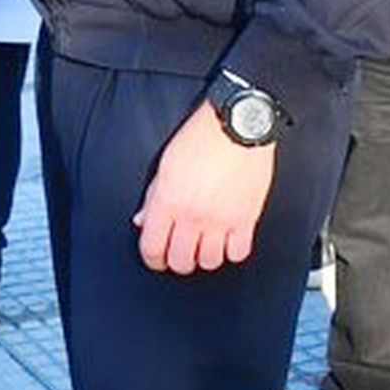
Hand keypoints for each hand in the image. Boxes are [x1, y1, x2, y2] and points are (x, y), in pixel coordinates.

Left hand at [132, 100, 274, 274]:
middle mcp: (193, 215)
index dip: (151, 259)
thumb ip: (153, 197)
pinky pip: (238, 254)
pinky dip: (231, 252)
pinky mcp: (246, 220)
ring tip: (203, 245)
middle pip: (181, 262)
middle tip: (178, 253)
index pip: (152, 247)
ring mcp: (221, 220)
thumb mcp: (165, 165)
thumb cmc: (198, 139)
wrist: (235, 127)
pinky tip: (226, 240)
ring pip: (209, 263)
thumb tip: (143, 221)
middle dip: (176, 261)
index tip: (155, 259)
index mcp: (168, 201)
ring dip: (204, 257)